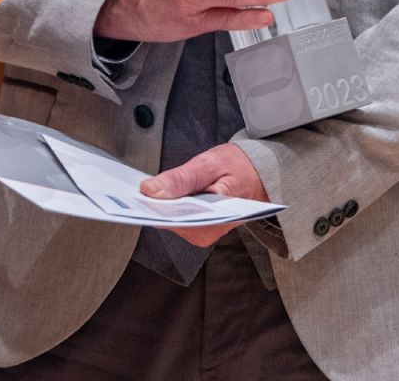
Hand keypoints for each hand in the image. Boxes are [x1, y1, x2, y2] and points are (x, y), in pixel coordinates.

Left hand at [140, 143, 268, 247]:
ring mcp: (201, 233)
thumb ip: (180, 178)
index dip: (152, 207)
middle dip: (156, 203)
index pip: (171, 220)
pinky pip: (177, 218)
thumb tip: (150, 190)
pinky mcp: (199, 228)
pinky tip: (167, 192)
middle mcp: (204, 234)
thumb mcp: (209, 164)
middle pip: (168, 221)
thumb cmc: (240, 167)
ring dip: (162, 203)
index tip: (138, 193)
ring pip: (170, 220)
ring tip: (157, 186)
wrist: (260, 173)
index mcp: (211, 221)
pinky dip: (170, 205)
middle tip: (145, 185)